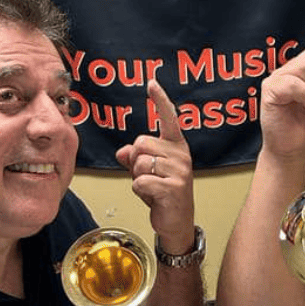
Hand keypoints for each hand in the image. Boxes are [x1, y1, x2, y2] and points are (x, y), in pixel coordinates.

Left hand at [116, 80, 194, 254]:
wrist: (177, 222)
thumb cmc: (163, 194)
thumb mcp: (146, 172)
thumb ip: (135, 157)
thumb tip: (123, 151)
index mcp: (176, 146)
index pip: (169, 118)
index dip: (160, 100)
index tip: (151, 83)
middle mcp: (181, 155)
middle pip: (140, 143)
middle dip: (135, 161)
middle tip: (146, 176)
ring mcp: (179, 171)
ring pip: (139, 163)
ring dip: (137, 177)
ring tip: (151, 187)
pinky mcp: (173, 188)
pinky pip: (140, 181)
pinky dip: (139, 190)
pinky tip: (152, 197)